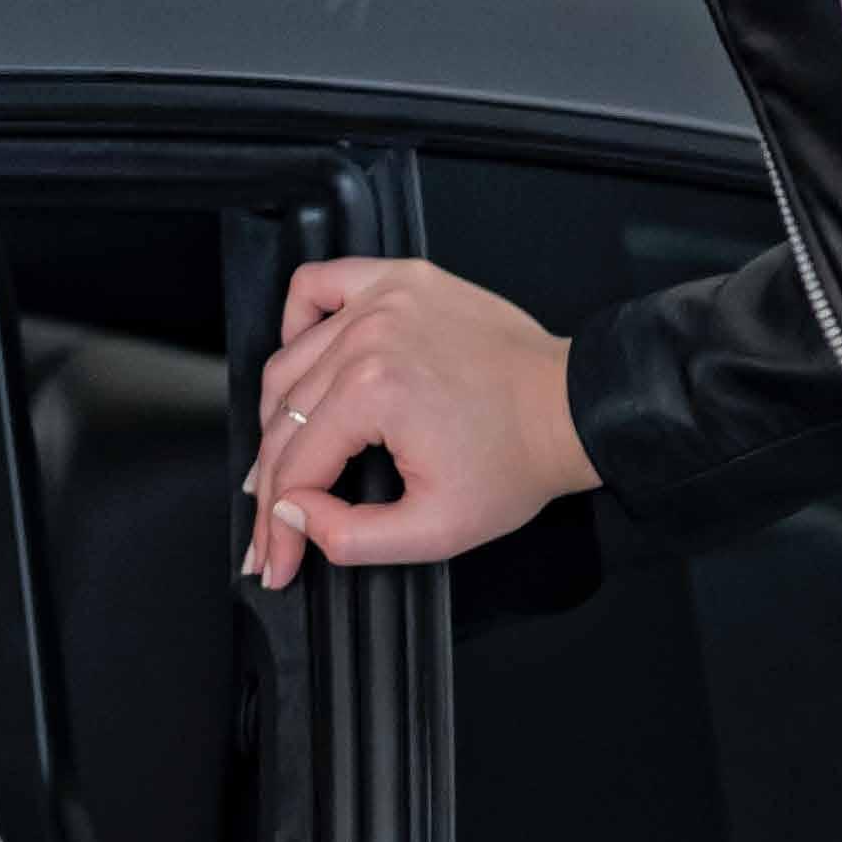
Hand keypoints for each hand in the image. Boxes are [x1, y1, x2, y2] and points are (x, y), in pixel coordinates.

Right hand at [242, 258, 603, 589]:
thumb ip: (353, 536)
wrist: (569, 409)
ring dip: (277, 416)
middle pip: (283, 417)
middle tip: (272, 529)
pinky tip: (301, 358)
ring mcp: (382, 301)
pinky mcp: (399, 280)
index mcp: (372, 393)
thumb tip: (292, 518)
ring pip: (291, 360)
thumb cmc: (516, 463)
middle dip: (272, 484)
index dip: (277, 526)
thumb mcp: (437, 530)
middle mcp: (368, 337)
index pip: (294, 465)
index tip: (275, 561)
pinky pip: (319, 285)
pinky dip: (298, 322)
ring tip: (282, 460)